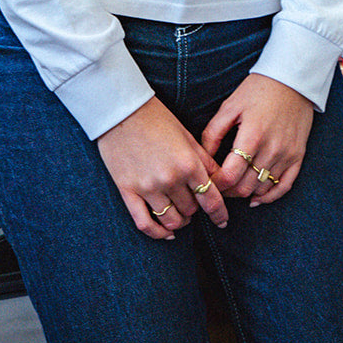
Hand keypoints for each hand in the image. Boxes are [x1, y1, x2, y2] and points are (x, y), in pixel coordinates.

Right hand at [97, 96, 228, 239]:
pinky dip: (158, 233)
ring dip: (180, 221)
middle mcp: (170, 178)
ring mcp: (148, 187)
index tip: (222, 221)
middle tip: (192, 201)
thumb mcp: (186, 134)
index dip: (219, 214)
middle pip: (191, 210)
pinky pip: (145, 223)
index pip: (211, 199)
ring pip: (172, 220)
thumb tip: (220, 178)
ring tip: (180, 215)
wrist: (120, 109)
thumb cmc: (155, 117)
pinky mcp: (128, 190)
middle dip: (195, 209)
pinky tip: (165, 233)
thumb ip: (204, 159)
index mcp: (188, 163)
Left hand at [202, 74, 314, 206]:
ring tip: (233, 188)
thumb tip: (203, 157)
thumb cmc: (257, 90)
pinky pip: (284, 186)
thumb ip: (213, 132)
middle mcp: (271, 149)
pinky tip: (256, 198)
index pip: (230, 175)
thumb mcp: (230, 106)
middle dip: (227, 192)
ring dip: (245, 193)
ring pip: (262, 189)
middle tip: (217, 187)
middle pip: (245, 187)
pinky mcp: (298, 156)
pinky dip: (269, 196)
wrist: (292, 80)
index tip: (208, 182)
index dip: (216, 185)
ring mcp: (286, 155)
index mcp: (251, 136)